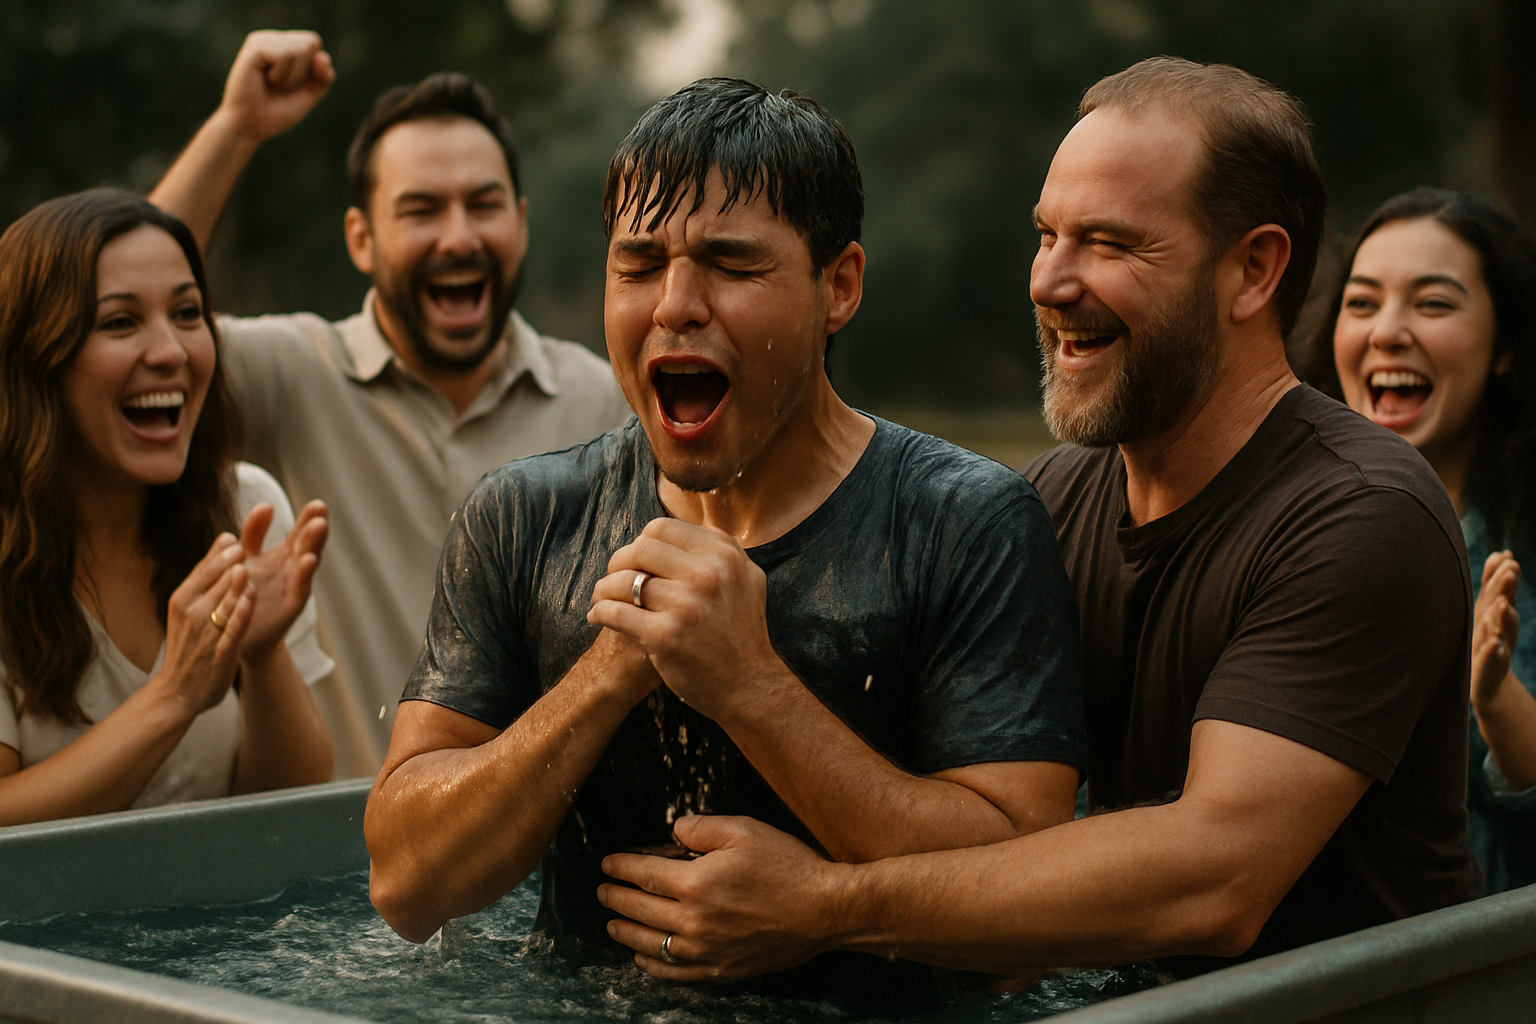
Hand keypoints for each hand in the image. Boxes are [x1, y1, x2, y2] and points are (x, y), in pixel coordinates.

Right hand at [157, 534, 254, 715]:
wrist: (177, 692)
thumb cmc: (188, 644)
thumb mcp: (189, 606)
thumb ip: (207, 576)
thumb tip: (226, 538)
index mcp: (183, 598)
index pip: (204, 569)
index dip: (220, 553)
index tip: (235, 539)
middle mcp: (191, 612)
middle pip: (214, 583)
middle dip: (228, 564)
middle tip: (244, 548)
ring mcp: (205, 633)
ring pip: (223, 603)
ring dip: (233, 586)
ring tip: (245, 568)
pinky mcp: (220, 652)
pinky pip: (232, 629)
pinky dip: (240, 614)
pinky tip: (251, 598)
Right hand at [218, 30, 333, 142]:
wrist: (252, 126)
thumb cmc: (277, 111)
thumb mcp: (310, 94)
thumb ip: (324, 76)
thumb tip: (322, 57)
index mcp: (286, 45)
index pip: (314, 42)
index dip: (316, 67)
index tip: (296, 85)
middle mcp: (273, 39)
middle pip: (311, 42)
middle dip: (303, 72)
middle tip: (282, 85)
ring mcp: (262, 40)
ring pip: (299, 49)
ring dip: (291, 77)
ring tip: (273, 83)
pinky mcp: (254, 47)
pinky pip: (284, 55)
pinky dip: (280, 75)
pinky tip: (265, 79)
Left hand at [236, 500, 327, 661]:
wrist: (234, 632)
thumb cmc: (243, 592)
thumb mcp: (246, 557)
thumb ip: (255, 533)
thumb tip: (266, 505)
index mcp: (283, 556)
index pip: (299, 533)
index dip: (308, 518)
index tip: (318, 504)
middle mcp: (292, 570)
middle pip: (307, 545)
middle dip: (314, 527)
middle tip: (321, 510)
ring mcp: (293, 588)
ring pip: (306, 563)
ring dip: (313, 545)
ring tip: (319, 527)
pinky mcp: (289, 607)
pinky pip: (298, 589)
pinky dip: (303, 574)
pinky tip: (308, 560)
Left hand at [587, 519, 779, 719]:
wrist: (749, 684)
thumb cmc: (744, 633)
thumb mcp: (748, 579)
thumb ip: (723, 550)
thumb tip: (687, 530)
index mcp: (724, 555)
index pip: (662, 528)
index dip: (642, 541)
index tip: (638, 559)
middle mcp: (706, 574)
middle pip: (639, 549)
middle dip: (618, 562)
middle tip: (614, 577)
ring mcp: (685, 604)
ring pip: (623, 581)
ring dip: (604, 588)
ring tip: (600, 597)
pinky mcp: (664, 635)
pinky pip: (616, 612)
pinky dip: (600, 612)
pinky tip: (598, 617)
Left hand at [597, 814, 839, 979]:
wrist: (825, 911)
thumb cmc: (788, 866)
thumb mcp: (745, 830)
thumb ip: (702, 827)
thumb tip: (673, 829)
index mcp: (696, 883)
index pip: (645, 874)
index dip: (622, 867)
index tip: (608, 863)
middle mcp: (695, 921)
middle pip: (641, 910)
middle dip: (616, 898)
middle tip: (603, 891)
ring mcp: (707, 950)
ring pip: (652, 943)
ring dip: (626, 932)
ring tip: (612, 924)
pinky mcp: (721, 969)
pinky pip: (676, 972)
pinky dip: (653, 965)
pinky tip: (642, 957)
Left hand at [1472, 551, 1521, 710]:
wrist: (1488, 682)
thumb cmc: (1486, 638)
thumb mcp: (1488, 610)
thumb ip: (1493, 584)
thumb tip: (1502, 553)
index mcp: (1498, 613)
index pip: (1502, 591)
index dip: (1504, 576)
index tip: (1507, 558)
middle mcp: (1501, 628)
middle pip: (1505, 607)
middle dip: (1508, 589)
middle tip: (1510, 571)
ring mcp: (1497, 647)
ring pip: (1503, 631)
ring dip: (1504, 617)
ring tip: (1503, 604)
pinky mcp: (1490, 667)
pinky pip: (1493, 659)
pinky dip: (1495, 651)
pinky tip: (1495, 644)